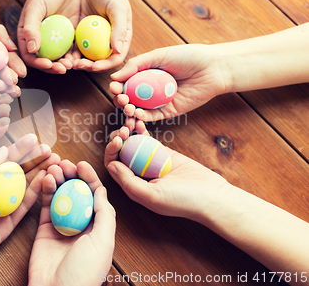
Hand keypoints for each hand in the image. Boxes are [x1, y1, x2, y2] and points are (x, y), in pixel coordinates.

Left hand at [0, 134, 60, 277]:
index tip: (33, 138)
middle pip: (19, 172)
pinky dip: (36, 193)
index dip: (20, 149)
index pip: (4, 160)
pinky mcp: (9, 223)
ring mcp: (3, 206)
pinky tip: (44, 180)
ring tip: (53, 161)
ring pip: (25, 187)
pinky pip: (25, 206)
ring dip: (40, 173)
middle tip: (49, 149)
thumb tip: (4, 151)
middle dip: (34, 160)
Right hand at [18, 0, 80, 73]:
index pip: (29, 56)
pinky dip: (74, 56)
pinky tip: (80, 59)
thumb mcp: (35, 8)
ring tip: (72, 65)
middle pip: (44, 61)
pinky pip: (71, 50)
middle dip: (52, 68)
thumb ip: (31, 28)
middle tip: (62, 69)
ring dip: (64, 64)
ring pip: (58, 58)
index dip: (37, 63)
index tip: (48, 64)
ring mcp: (55, 40)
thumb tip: (31, 49)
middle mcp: (40, 41)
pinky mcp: (69, 37)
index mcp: (27, 35)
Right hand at [28, 160, 115, 285]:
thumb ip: (104, 214)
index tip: (82, 165)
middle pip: (76, 192)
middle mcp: (80, 223)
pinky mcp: (44, 228)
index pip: (94, 196)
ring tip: (54, 166)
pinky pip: (45, 205)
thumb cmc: (85, 271)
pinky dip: (45, 190)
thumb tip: (102, 190)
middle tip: (65, 163)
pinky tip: (46, 178)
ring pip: (60, 195)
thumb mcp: (103, 241)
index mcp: (98, 227)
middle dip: (71, 175)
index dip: (89, 178)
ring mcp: (61, 225)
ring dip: (58, 179)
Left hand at [74, 0, 131, 71]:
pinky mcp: (81, 35)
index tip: (93, 66)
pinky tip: (61, 54)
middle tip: (77, 65)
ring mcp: (93, 40)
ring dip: (77, 62)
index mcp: (120, 39)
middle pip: (99, 61)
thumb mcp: (118, 9)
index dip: (105, 65)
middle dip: (88, 66)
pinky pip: (75, 46)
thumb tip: (118, 50)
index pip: (115, 58)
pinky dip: (69, 52)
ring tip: (68, 62)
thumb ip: (119, 29)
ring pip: (86, 56)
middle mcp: (107, 42)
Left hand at [104, 126, 230, 220]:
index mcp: (132, 186)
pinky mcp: (163, 153)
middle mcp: (139, 174)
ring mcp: (151, 162)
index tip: (117, 141)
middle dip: (118, 139)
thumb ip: (129, 182)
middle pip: (121, 153)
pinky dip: (141, 131)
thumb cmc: (182, 201)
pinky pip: (148, 140)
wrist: (212, 196)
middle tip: (124, 130)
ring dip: (128, 132)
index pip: (114, 166)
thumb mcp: (153, 195)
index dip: (111, 152)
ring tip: (130, 122)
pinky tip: (138, 122)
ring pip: (133, 144)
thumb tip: (111, 166)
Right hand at [110, 44, 229, 120]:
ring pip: (137, 109)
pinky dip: (141, 118)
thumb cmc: (188, 57)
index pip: (126, 82)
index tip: (113, 87)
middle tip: (120, 98)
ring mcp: (158, 102)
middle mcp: (150, 89)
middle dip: (120, 99)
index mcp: (146, 74)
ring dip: (128, 110)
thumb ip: (136, 65)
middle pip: (129, 98)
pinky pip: (151, 117)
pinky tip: (136, 114)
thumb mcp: (158, 56)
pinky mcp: (168, 112)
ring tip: (126, 107)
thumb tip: (114, 76)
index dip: (117, 86)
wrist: (213, 68)